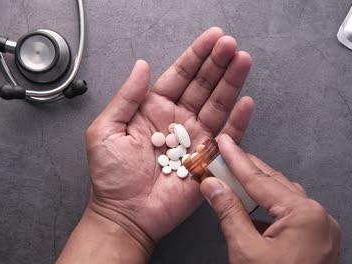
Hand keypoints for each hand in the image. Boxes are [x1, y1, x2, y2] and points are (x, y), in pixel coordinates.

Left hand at [85, 28, 253, 255]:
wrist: (124, 214)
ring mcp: (195, 139)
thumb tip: (141, 66)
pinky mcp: (207, 160)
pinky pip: (226, 137)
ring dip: (231, 83)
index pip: (180, 76)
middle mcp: (178, 121)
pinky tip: (245, 101)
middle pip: (203, 86)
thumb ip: (127, 97)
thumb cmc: (111, 176)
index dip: (196, 56)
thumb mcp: (106, 130)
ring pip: (217, 105)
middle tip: (232, 44)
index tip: (213, 38)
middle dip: (218, 64)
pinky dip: (237, 121)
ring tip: (243, 61)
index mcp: (154, 109)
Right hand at [200, 134, 340, 263]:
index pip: (261, 181)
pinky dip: (271, 212)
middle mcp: (319, 217)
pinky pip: (293, 216)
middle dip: (248, 172)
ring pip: (285, 199)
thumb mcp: (245, 251)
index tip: (225, 143)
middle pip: (276, 185)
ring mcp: (323, 230)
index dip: (238, 161)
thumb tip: (212, 185)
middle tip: (225, 157)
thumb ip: (229, 213)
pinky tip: (253, 212)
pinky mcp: (319, 242)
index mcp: (305, 215)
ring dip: (259, 190)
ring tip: (234, 180)